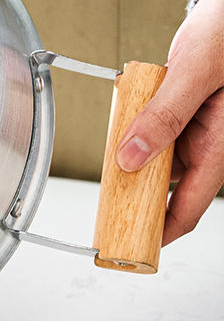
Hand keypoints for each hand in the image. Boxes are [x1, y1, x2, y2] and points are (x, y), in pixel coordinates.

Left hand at [116, 0, 223, 244]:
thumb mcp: (193, 73)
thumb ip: (163, 116)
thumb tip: (131, 158)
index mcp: (221, 142)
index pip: (190, 204)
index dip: (164, 230)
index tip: (136, 246)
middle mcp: (209, 141)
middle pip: (171, 188)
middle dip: (141, 202)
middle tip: (108, 215)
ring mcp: (196, 127)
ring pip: (161, 161)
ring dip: (136, 169)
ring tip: (108, 183)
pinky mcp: (182, 110)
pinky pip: (157, 133)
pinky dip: (138, 139)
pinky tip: (121, 137)